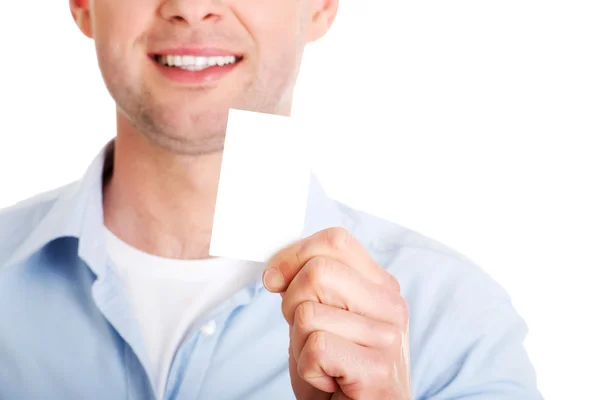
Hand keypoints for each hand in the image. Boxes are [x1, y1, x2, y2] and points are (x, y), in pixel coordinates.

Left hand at [262, 227, 411, 399]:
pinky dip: (308, 370)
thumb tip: (277, 270)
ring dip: (299, 343)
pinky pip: (316, 348)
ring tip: (322, 360)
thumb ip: (310, 286)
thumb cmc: (337, 368)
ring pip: (308, 312)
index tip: (276, 279)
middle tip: (305, 332)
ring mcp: (387, 337)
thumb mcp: (323, 317)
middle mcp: (390, 305)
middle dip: (291, 303)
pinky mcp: (377, 369)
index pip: (335, 241)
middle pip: (317, 271)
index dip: (294, 255)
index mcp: (380, 286)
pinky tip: (330, 380)